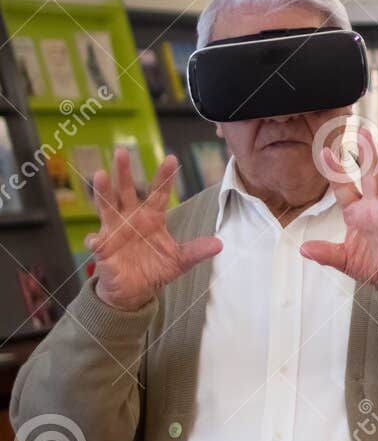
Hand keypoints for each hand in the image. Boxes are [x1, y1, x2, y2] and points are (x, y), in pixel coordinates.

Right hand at [87, 149, 220, 311]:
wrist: (134, 289)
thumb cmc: (155, 269)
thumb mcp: (180, 260)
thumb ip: (196, 250)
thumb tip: (220, 244)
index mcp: (152, 217)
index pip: (159, 193)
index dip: (164, 177)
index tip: (172, 159)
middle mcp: (131, 218)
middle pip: (127, 191)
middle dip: (124, 172)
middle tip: (122, 151)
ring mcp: (114, 231)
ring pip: (107, 207)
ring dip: (103, 191)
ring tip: (100, 175)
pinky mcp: (103, 248)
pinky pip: (97, 242)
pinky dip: (94, 241)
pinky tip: (94, 241)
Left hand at [300, 133, 377, 289]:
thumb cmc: (370, 264)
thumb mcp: (343, 260)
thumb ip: (325, 253)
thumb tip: (303, 248)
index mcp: (356, 212)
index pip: (343, 187)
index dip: (335, 171)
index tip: (324, 152)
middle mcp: (375, 207)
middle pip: (371, 176)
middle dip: (367, 154)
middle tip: (363, 131)